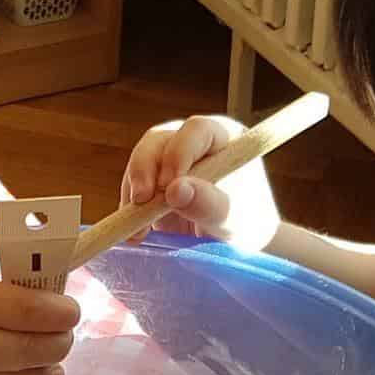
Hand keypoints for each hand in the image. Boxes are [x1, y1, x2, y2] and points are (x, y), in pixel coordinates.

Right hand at [120, 114, 281, 253]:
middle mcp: (192, 141)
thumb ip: (207, 204)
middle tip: (142, 201)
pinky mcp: (152, 181)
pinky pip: (133, 186)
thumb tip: (175, 190)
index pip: (197, 130)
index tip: (168, 185)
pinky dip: (129, 209)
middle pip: (159, 140)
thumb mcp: (232, 219)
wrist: (232, 244)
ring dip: (134, 191)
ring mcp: (168, 159)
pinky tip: (136, 233)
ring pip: (141, 161)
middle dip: (145, 169)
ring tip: (138, 228)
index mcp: (224, 137)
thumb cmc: (244, 225)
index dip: (179, 152)